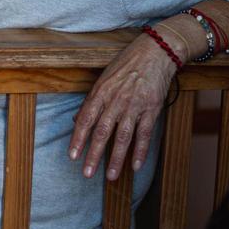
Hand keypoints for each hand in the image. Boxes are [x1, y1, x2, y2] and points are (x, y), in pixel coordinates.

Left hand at [68, 31, 177, 181]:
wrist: (156, 52)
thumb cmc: (127, 64)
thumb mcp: (104, 78)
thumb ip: (92, 101)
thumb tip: (77, 120)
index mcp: (101, 92)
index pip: (86, 119)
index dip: (78, 139)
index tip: (72, 156)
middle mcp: (116, 100)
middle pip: (102, 132)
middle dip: (94, 155)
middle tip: (87, 174)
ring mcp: (135, 105)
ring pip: (123, 137)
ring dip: (116, 158)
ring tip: (111, 176)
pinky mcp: (152, 109)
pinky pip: (145, 134)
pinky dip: (140, 151)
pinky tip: (135, 166)